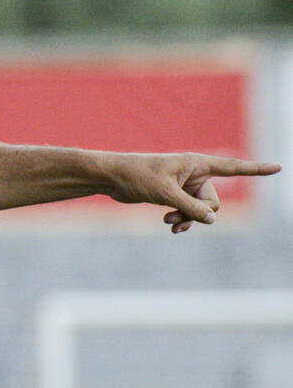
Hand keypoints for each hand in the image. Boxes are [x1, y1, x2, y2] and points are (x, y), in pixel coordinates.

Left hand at [105, 153, 279, 233]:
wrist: (112, 178)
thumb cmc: (137, 177)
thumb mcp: (165, 194)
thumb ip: (190, 207)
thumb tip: (212, 220)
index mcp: (196, 163)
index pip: (233, 167)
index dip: (256, 169)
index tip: (279, 167)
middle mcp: (194, 173)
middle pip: (213, 201)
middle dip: (198, 213)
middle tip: (175, 216)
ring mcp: (185, 185)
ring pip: (201, 210)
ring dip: (187, 218)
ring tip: (168, 221)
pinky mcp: (174, 195)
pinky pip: (189, 212)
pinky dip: (181, 219)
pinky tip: (168, 224)